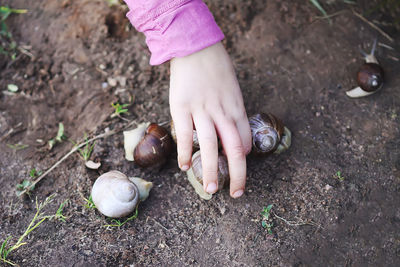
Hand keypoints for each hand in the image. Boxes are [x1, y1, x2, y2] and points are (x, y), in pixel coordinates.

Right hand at [169, 42, 251, 197]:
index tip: (238, 171)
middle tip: (235, 194)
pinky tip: (185, 167)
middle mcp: (222, 111)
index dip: (243, 160)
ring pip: (209, 145)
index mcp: (236, 107)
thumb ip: (234, 114)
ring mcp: (201, 109)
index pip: (245, 141)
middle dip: (237, 174)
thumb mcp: (233, 90)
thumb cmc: (216, 69)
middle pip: (233, 148)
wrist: (194, 47)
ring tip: (211, 190)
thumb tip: (236, 138)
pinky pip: (184, 134)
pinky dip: (185, 152)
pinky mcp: (181, 107)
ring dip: (211, 170)